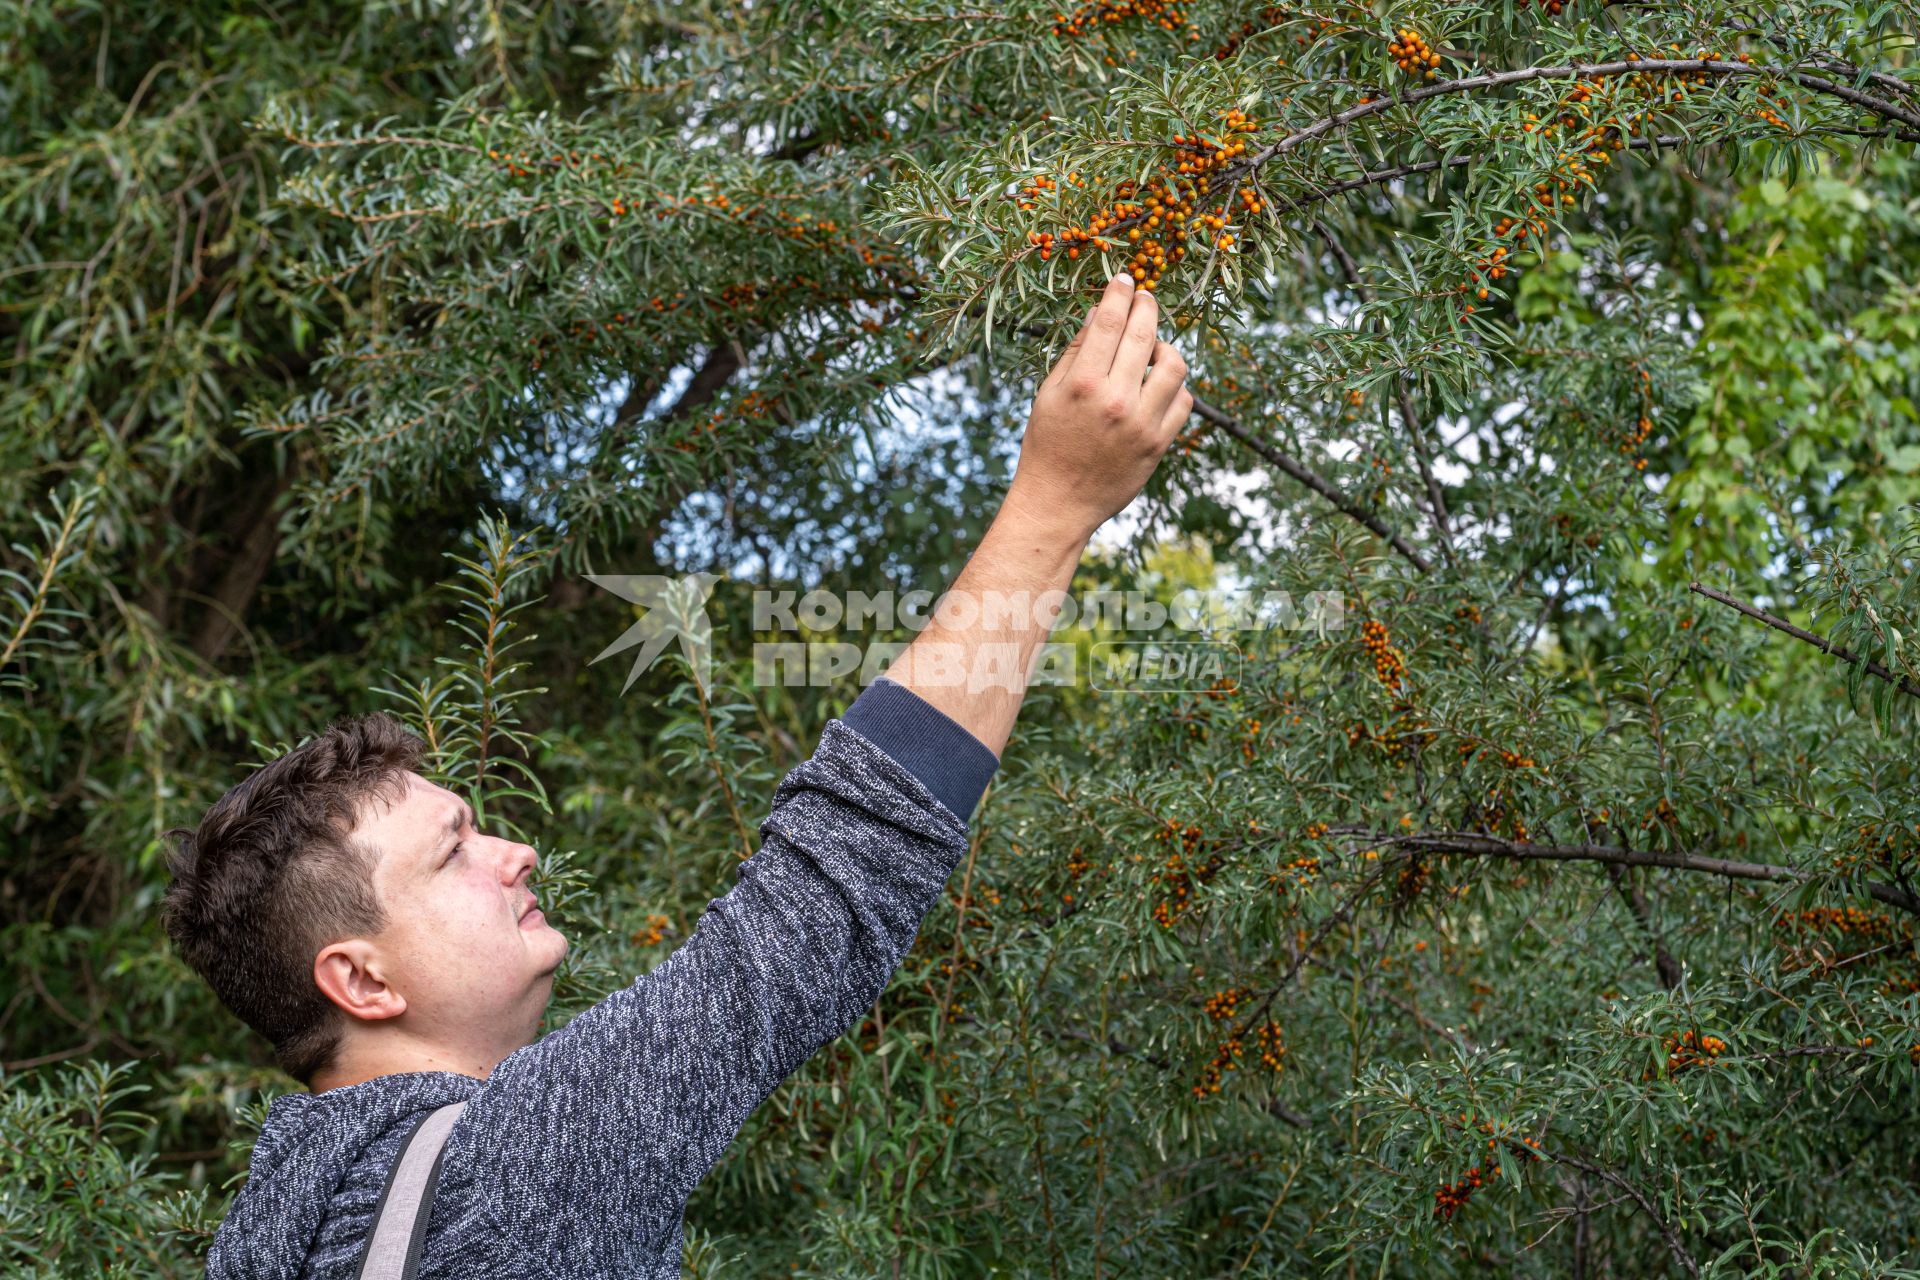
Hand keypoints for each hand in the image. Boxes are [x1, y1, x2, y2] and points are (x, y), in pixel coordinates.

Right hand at [1004, 273, 1192, 542]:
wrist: (1058, 503)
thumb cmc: (1047, 445)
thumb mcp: (1049, 395)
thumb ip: (1076, 352)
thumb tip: (1098, 313)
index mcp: (1083, 384)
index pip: (1109, 322)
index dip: (1120, 293)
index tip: (1126, 279)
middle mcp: (1116, 400)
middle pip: (1144, 335)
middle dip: (1147, 307)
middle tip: (1145, 297)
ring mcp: (1142, 424)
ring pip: (1175, 365)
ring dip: (1165, 348)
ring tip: (1151, 349)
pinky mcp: (1159, 444)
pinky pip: (1183, 401)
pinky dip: (1175, 387)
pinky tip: (1157, 385)